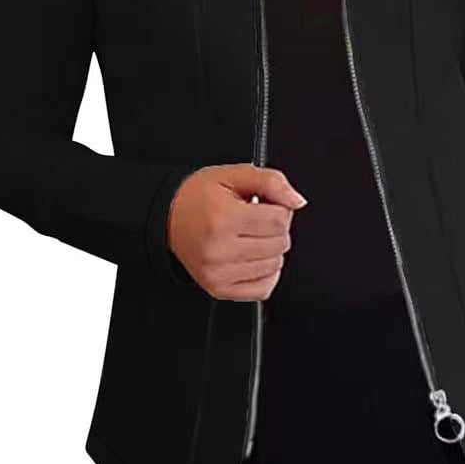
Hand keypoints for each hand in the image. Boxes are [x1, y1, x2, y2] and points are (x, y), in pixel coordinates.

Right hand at [167, 163, 307, 299]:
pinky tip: (253, 257)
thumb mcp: (233, 175)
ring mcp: (218, 272)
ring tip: (251, 236)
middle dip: (276, 228)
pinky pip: (263, 289)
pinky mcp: (218, 288)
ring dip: (271, 250)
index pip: (280, 220)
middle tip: (257, 219)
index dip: (280, 209)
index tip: (266, 205)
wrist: (167, 217)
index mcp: (224, 218)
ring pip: (274, 265)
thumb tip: (297, 201)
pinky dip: (266, 273)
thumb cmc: (198, 196)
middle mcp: (219, 249)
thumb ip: (270, 181)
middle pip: (280, 243)